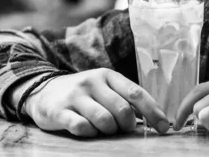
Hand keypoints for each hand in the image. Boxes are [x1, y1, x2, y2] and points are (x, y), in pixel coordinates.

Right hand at [22, 68, 169, 136]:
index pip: (136, 93)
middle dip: (128, 125)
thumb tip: (154, 117)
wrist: (43, 90)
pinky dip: (90, 133)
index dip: (153, 112)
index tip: (165, 127)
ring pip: (104, 120)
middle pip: (122, 109)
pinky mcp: (60, 111)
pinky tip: (88, 130)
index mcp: (108, 76)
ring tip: (105, 129)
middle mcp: (93, 82)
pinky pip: (82, 128)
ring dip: (110, 130)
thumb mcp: (105, 88)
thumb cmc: (84, 93)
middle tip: (123, 129)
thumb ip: (125, 98)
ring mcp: (76, 96)